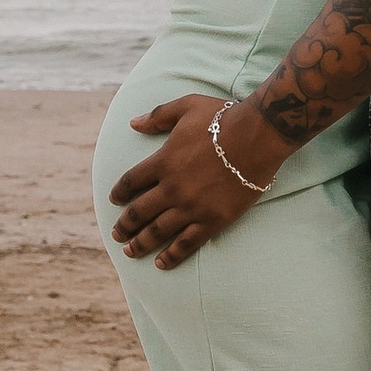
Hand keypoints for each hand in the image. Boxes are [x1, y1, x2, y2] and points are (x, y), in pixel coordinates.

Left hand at [109, 94, 274, 268]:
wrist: (257, 136)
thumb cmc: (223, 118)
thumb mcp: (186, 106)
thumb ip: (157, 116)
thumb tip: (133, 123)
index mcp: (163, 161)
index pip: (130, 182)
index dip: (118, 193)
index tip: (113, 201)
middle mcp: (171, 188)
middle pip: (138, 212)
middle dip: (124, 225)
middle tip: (116, 235)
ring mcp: (191, 207)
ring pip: (157, 231)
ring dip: (140, 243)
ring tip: (130, 251)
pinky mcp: (212, 220)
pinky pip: (186, 243)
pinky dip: (171, 256)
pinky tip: (161, 263)